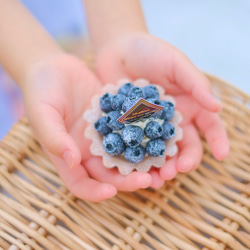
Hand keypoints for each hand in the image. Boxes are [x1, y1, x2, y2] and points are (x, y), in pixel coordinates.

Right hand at [22, 53, 151, 200]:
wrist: (54, 67)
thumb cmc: (40, 90)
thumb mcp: (42, 113)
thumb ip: (54, 137)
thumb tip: (72, 161)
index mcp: (69, 154)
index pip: (80, 183)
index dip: (94, 191)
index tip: (111, 192)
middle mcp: (88, 149)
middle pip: (109, 173)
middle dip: (127, 180)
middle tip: (147, 180)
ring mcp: (104, 135)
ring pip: (125, 155)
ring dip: (141, 162)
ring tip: (161, 164)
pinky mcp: (115, 119)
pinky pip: (131, 130)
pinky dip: (144, 135)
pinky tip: (161, 136)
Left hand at [94, 33, 229, 187]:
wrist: (118, 49)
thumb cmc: (150, 51)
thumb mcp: (175, 62)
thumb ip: (195, 83)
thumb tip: (217, 106)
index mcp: (189, 105)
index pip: (209, 126)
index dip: (218, 140)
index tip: (222, 155)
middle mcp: (171, 120)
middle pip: (183, 145)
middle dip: (184, 160)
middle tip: (178, 170)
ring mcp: (149, 126)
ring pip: (160, 152)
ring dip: (161, 166)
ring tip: (157, 178)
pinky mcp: (128, 128)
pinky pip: (134, 146)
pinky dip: (135, 159)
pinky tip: (134, 170)